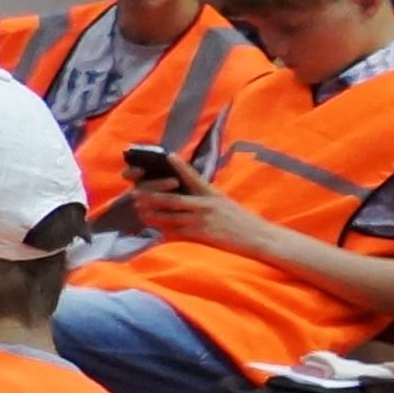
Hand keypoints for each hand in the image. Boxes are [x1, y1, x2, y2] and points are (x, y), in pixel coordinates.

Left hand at [149, 179, 280, 258]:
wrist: (257, 237)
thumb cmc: (240, 219)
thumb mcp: (224, 202)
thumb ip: (206, 197)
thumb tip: (189, 193)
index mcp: (212, 194)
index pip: (193, 176)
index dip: (180, 166)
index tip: (168, 155)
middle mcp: (206, 205)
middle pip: (173, 199)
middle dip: (153, 196)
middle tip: (136, 193)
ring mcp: (202, 221)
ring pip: (171, 217)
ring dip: (153, 214)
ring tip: (140, 212)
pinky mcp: (201, 235)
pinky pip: (178, 233)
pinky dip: (165, 231)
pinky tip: (154, 231)